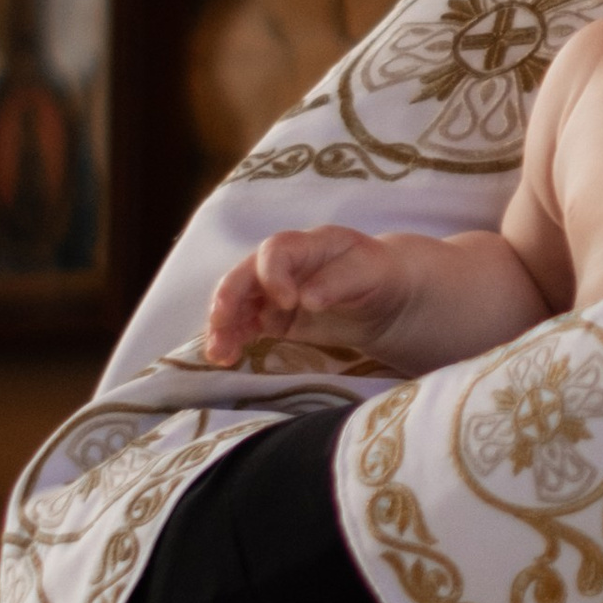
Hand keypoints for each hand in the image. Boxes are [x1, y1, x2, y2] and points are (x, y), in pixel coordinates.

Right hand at [203, 226, 403, 365]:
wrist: (386, 296)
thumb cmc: (379, 275)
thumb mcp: (370, 271)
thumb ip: (339, 281)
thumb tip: (306, 299)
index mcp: (307, 245)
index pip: (276, 251)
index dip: (273, 274)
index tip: (288, 302)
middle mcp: (283, 265)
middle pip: (245, 275)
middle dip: (229, 299)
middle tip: (221, 325)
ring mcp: (274, 292)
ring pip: (238, 303)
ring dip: (223, 326)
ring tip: (217, 353)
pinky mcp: (274, 318)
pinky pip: (246, 326)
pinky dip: (233, 340)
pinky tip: (225, 358)